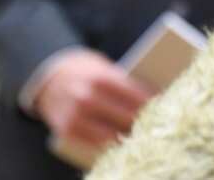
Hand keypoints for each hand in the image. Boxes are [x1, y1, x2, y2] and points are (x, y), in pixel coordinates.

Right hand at [32, 50, 152, 149]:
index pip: (133, 94)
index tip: (164, 108)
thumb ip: (122, 82)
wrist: (49, 77)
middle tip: (158, 125)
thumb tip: (153, 96)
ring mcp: (75, 116)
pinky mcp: (66, 131)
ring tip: (143, 136)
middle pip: (124, 116)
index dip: (150, 103)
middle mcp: (86, 98)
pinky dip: (109, 145)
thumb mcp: (104, 69)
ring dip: (127, 136)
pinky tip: (121, 144)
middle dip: (142, 122)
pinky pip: (92, 143)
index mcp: (100, 78)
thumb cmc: (87, 72)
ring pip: (110, 134)